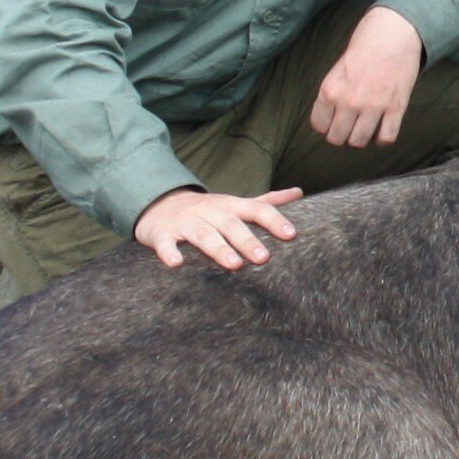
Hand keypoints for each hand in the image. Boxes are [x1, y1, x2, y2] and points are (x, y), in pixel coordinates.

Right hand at [133, 187, 302, 269]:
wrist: (159, 205)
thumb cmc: (207, 210)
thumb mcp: (235, 203)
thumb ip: (265, 202)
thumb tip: (298, 192)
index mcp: (230, 206)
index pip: (256, 209)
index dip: (274, 221)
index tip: (291, 235)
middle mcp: (210, 212)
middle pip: (231, 225)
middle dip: (247, 240)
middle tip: (264, 258)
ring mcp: (186, 223)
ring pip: (203, 235)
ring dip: (219, 249)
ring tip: (235, 265)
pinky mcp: (162, 235)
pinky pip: (166, 244)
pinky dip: (169, 253)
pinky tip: (176, 264)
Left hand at [311, 5, 422, 147]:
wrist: (394, 33)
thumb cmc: (365, 48)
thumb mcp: (338, 69)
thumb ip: (332, 94)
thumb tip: (331, 119)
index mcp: (330, 89)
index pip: (319, 125)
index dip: (326, 126)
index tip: (334, 122)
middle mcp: (348, 100)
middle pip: (337, 138)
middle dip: (342, 136)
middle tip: (349, 127)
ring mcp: (373, 106)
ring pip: (359, 142)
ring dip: (361, 138)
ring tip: (365, 128)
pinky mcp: (395, 108)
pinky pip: (386, 138)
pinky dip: (383, 139)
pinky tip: (382, 129)